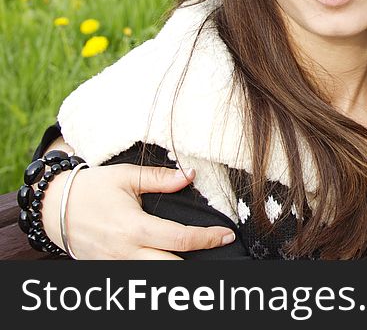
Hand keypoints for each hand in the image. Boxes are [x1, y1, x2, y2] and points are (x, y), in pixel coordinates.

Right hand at [40, 163, 236, 258]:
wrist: (53, 208)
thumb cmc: (91, 189)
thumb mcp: (126, 177)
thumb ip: (160, 178)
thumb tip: (190, 175)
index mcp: (134, 229)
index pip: (180, 239)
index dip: (208, 239)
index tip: (227, 235)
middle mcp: (126, 253)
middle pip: (171, 268)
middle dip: (200, 263)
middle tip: (221, 249)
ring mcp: (116, 265)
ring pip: (155, 277)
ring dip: (179, 269)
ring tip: (203, 258)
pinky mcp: (109, 269)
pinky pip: (138, 275)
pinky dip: (158, 270)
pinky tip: (173, 260)